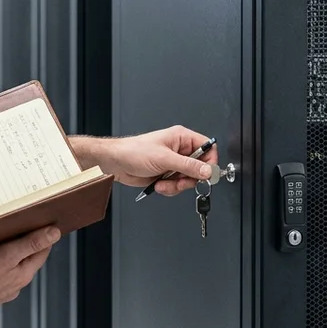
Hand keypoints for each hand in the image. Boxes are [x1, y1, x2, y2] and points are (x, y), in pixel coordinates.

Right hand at [0, 226, 60, 316]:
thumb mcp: (7, 254)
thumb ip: (32, 244)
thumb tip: (54, 234)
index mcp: (24, 275)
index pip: (42, 252)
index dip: (45, 237)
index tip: (45, 225)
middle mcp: (16, 285)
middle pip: (28, 261)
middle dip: (28, 246)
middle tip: (23, 229)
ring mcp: (1, 291)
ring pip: (12, 270)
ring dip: (11, 257)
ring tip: (3, 243)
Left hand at [95, 126, 218, 195]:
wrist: (116, 163)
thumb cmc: (134, 152)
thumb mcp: (164, 159)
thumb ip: (188, 166)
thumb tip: (207, 171)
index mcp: (182, 138)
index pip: (208, 148)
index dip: (210, 162)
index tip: (206, 175)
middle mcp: (180, 150)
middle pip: (199, 168)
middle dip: (189, 179)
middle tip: (179, 181)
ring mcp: (173, 163)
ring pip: (188, 180)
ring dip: (176, 186)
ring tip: (163, 182)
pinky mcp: (167, 175)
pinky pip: (178, 186)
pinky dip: (169, 189)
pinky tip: (158, 184)